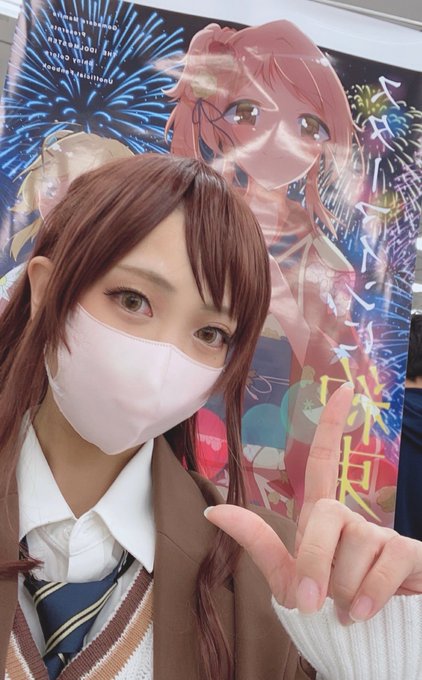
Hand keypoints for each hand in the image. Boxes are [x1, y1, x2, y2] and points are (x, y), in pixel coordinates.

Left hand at [205, 383, 421, 623]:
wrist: (360, 645)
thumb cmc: (321, 606)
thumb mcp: (283, 577)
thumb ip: (255, 541)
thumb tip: (212, 508)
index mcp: (321, 519)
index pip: (325, 464)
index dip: (331, 426)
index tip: (341, 390)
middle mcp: (353, 519)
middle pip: (327, 514)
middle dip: (314, 561)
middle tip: (312, 600)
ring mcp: (383, 535)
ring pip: (357, 542)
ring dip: (344, 587)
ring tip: (347, 606)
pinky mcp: (409, 555)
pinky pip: (387, 560)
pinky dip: (371, 593)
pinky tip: (365, 612)